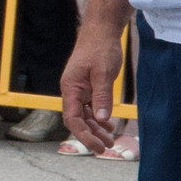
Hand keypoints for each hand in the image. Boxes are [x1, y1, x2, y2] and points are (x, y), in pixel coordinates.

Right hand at [63, 22, 125, 152]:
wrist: (100, 32)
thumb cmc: (99, 49)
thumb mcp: (103, 73)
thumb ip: (102, 96)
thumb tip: (102, 119)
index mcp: (70, 88)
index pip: (72, 118)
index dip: (83, 134)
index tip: (96, 146)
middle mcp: (71, 91)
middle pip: (77, 120)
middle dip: (90, 136)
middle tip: (105, 149)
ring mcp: (79, 90)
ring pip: (84, 116)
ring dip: (96, 129)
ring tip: (110, 141)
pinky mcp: (87, 88)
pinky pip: (90, 108)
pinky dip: (98, 118)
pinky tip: (108, 126)